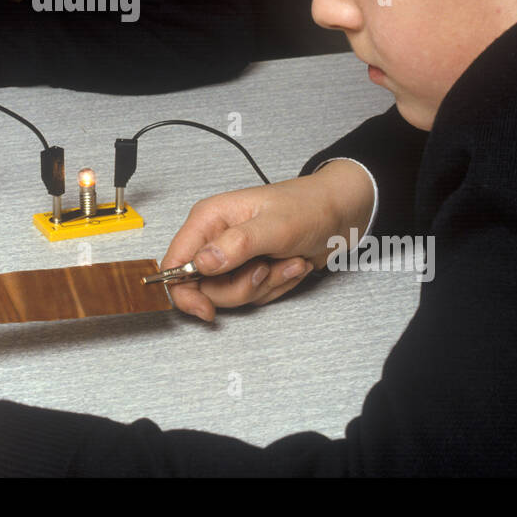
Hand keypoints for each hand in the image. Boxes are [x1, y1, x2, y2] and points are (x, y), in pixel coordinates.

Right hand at [161, 160, 374, 320]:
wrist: (341, 214)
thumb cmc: (308, 208)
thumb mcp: (274, 227)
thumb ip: (235, 245)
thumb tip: (200, 264)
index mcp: (210, 219)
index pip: (175, 262)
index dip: (183, 290)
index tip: (206, 309)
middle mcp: (217, 239)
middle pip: (205, 287)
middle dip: (243, 286)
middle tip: (266, 268)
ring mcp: (235, 257)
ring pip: (233, 295)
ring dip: (266, 285)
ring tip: (287, 261)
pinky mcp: (252, 270)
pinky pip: (254, 295)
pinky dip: (277, 286)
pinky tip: (291, 265)